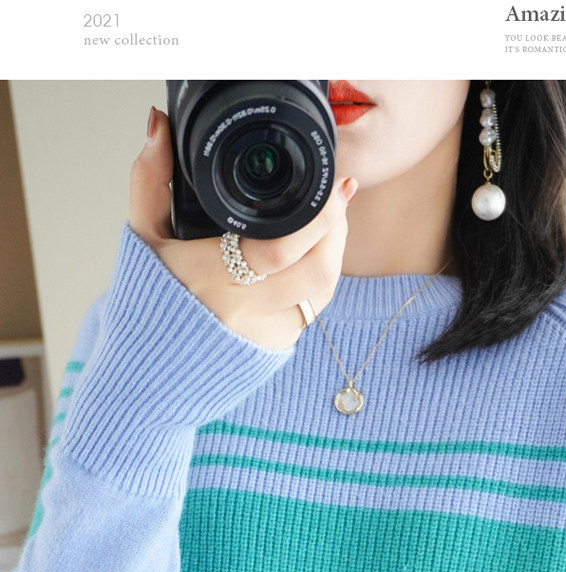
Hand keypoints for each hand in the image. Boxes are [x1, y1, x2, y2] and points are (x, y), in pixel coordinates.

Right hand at [129, 107, 356, 350]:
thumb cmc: (147, 300)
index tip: (335, 187)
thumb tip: (158, 124)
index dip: (320, 218)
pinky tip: (309, 257)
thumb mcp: (142, 236)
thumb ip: (150, 178)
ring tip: (330, 222)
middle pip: (319, 272)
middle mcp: (246, 312)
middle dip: (338, 230)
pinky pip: (312, 310)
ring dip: (333, 254)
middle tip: (339, 198)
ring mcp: (266, 334)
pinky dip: (316, 281)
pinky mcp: (277, 349)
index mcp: (214, 278)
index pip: (283, 249)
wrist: (147, 369)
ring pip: (323, 292)